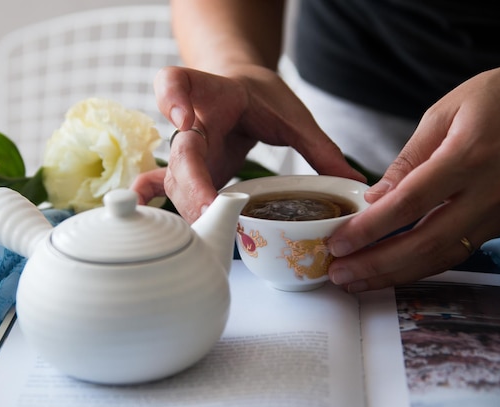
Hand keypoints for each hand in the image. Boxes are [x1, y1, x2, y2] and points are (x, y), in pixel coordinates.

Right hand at [131, 65, 364, 221]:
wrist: (240, 89)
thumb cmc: (263, 98)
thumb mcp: (294, 117)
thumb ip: (320, 149)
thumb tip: (355, 183)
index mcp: (218, 96)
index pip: (179, 81)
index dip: (172, 97)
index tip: (181, 118)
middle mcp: (194, 121)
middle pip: (182, 149)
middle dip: (194, 183)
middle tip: (212, 210)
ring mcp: (187, 146)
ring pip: (176, 176)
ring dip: (189, 204)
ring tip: (209, 232)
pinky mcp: (186, 166)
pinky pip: (161, 180)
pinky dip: (150, 196)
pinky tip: (143, 211)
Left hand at [328, 65, 499, 291]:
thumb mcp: (447, 111)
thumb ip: (410, 159)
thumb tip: (377, 198)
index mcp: (469, 156)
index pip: (409, 203)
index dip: (370, 229)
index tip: (339, 242)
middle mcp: (490, 191)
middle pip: (425, 241)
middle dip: (376, 264)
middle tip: (340, 273)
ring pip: (444, 256)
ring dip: (397, 273)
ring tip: (359, 280)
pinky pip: (460, 251)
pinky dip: (424, 265)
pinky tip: (396, 269)